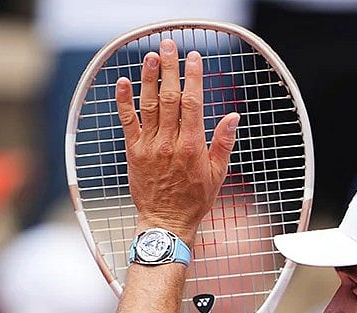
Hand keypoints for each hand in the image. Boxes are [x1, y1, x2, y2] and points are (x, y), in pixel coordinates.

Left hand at [115, 38, 239, 243]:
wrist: (166, 221)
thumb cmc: (194, 199)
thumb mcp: (218, 173)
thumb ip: (223, 142)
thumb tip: (233, 116)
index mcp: (193, 146)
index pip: (193, 103)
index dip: (193, 78)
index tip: (193, 58)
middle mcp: (170, 142)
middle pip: (170, 98)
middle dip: (170, 69)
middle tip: (169, 46)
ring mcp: (150, 146)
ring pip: (149, 106)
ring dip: (149, 78)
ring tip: (150, 56)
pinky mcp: (133, 152)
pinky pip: (128, 122)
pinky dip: (124, 102)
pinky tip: (123, 82)